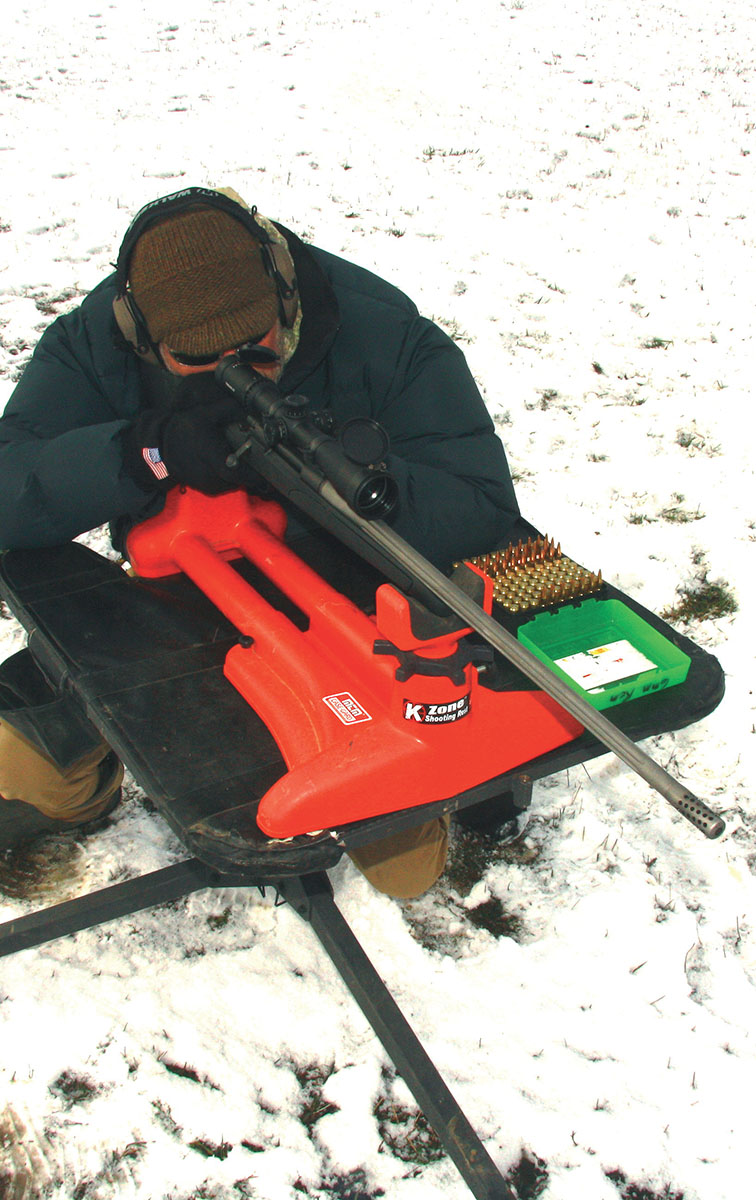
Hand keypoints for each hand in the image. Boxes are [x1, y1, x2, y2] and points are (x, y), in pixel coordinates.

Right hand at [126, 376, 246, 495]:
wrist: (161, 447)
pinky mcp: (206, 489)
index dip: (252, 475)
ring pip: (232, 484)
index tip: (265, 474)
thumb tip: (247, 407)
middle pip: (238, 479)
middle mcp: (209, 473)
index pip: (234, 471)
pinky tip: (226, 465)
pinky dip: (229, 478)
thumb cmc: (182, 430)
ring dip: (239, 474)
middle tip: (255, 463)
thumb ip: (227, 409)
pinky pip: (224, 486)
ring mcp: (207, 483)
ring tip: (239, 462)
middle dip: (249, 472)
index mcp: (210, 454)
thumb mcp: (203, 413)